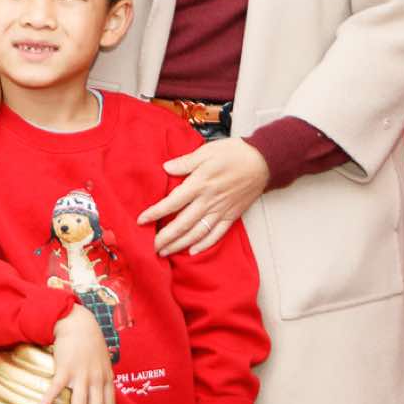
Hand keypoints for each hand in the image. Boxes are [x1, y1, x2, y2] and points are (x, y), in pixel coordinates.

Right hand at [42, 306, 113, 403]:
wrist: (77, 322)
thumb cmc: (89, 341)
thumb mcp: (102, 360)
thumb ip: (102, 377)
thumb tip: (100, 392)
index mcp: (106, 379)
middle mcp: (96, 380)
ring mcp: (81, 375)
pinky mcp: (65, 368)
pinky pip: (57, 388)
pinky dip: (49, 399)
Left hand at [136, 137, 268, 256]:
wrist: (263, 161)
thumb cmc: (233, 153)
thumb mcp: (206, 152)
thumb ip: (185, 162)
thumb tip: (166, 168)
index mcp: (200, 184)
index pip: (173, 202)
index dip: (155, 212)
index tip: (141, 221)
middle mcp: (209, 201)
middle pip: (183, 223)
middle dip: (166, 237)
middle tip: (151, 247)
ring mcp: (221, 210)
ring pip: (198, 232)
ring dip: (181, 244)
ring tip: (166, 252)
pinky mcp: (232, 215)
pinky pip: (217, 234)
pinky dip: (205, 244)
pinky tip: (193, 251)